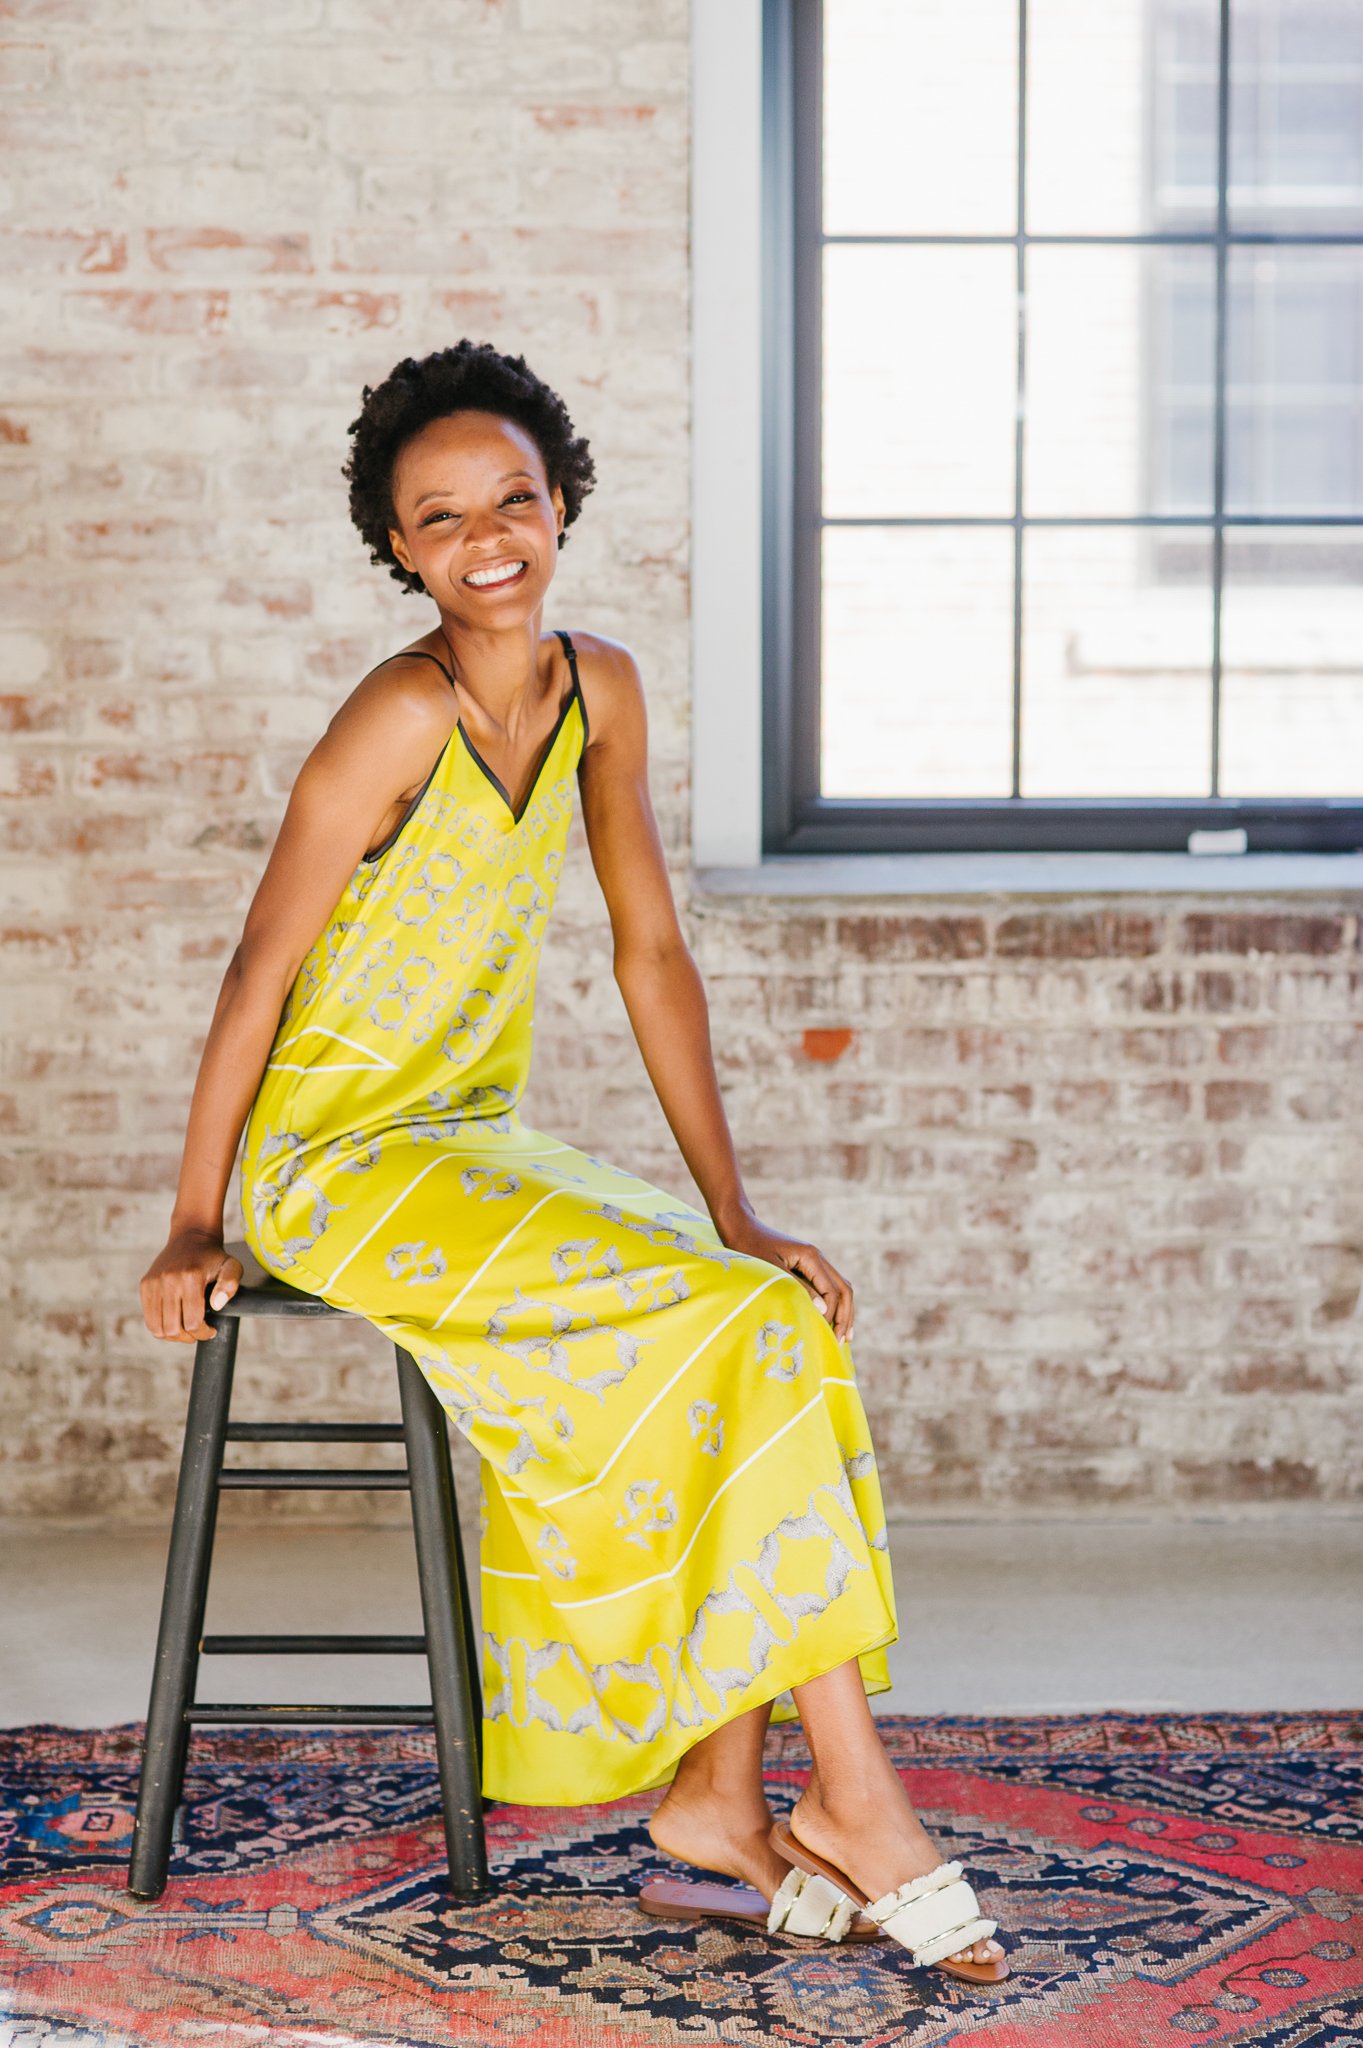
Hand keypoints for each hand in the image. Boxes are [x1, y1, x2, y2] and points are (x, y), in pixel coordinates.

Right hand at [139, 1228, 242, 1341]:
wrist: (191, 1237)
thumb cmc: (213, 1257)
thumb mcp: (232, 1266)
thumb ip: (230, 1284)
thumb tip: (217, 1305)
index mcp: (191, 1277)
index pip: (193, 1322)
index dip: (203, 1333)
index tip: (211, 1330)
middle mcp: (169, 1280)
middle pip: (174, 1328)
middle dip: (189, 1337)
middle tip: (199, 1332)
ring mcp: (154, 1283)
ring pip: (157, 1328)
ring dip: (173, 1336)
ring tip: (185, 1330)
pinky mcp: (145, 1285)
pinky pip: (148, 1318)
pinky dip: (160, 1327)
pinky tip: (174, 1322)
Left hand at [714, 1206, 854, 1342]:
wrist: (741, 1228)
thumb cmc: (751, 1248)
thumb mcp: (773, 1272)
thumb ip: (799, 1288)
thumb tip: (823, 1309)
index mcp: (811, 1257)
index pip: (832, 1291)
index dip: (831, 1315)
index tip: (822, 1333)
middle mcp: (818, 1257)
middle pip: (844, 1289)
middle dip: (845, 1316)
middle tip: (843, 1341)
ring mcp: (814, 1261)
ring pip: (840, 1287)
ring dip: (844, 1311)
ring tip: (844, 1335)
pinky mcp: (807, 1265)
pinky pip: (828, 1286)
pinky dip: (833, 1303)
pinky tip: (831, 1318)